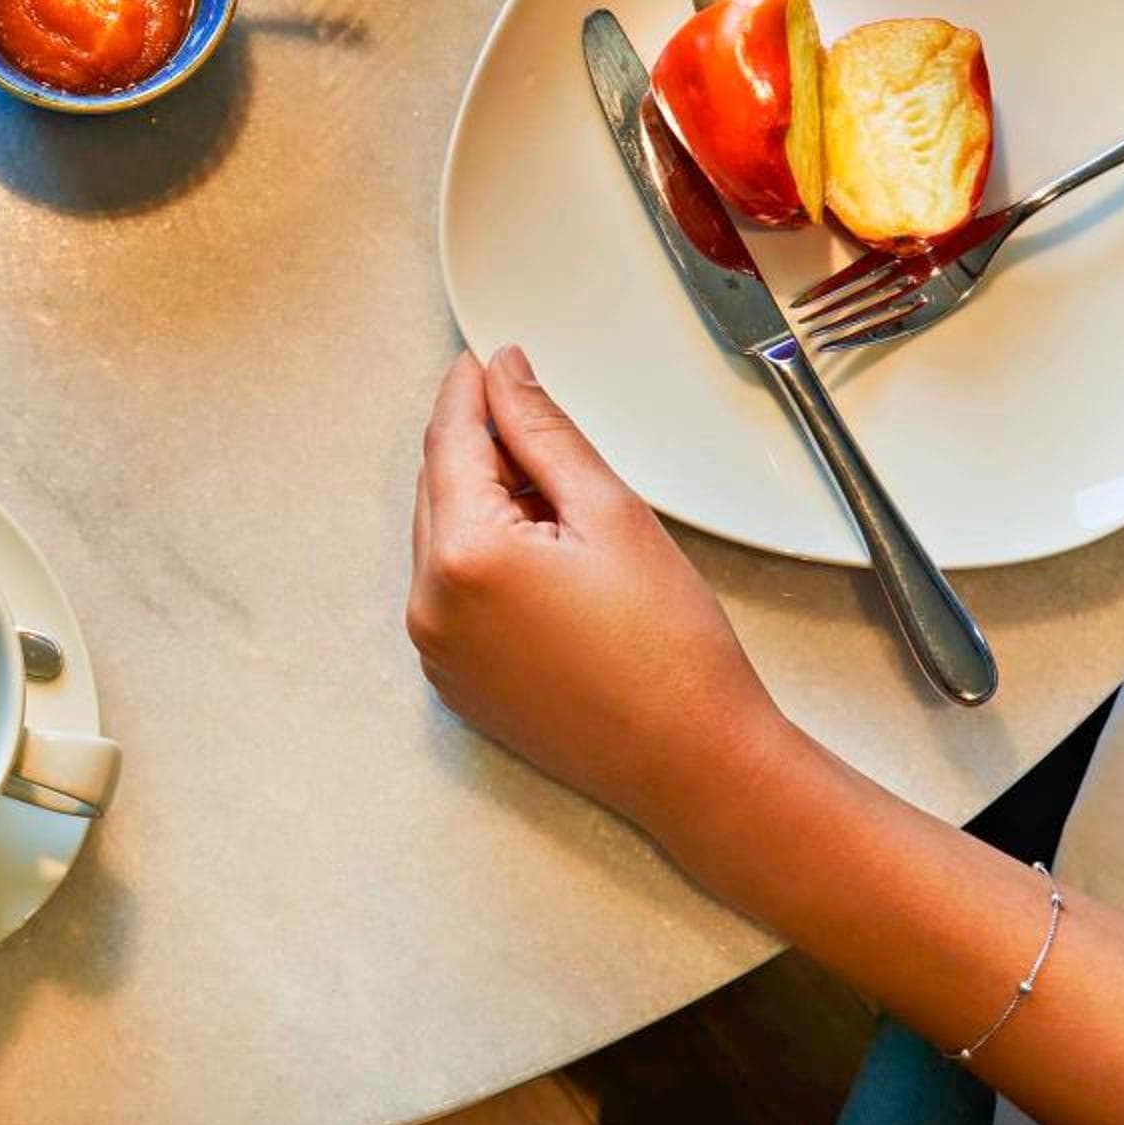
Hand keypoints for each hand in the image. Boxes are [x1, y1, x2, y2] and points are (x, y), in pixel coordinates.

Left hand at [406, 347, 789, 847]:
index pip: (448, 442)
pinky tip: (545, 563)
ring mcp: (437, 651)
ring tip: (559, 510)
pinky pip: (451, 594)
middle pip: (438, 489)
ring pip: (441, 540)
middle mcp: (431, 605)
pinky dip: (482, 561)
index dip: (468, 392)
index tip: (486, 361)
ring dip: (482, 505)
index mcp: (463, 556)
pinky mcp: (454, 682)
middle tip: (535, 426)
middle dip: (479, 449)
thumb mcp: (609, 512)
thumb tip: (504, 374)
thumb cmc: (668, 649)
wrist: (693, 763)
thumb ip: (542, 432)